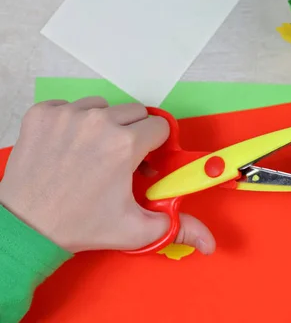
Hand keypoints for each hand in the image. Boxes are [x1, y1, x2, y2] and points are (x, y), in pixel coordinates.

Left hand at [0, 97, 215, 254]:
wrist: (25, 226)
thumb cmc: (79, 225)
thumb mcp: (136, 229)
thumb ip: (178, 228)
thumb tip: (209, 242)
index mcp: (125, 144)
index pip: (159, 126)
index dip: (156, 145)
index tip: (145, 159)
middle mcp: (98, 122)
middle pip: (134, 112)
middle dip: (134, 133)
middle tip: (121, 159)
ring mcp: (67, 114)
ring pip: (102, 106)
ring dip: (104, 125)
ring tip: (93, 152)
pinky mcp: (43, 114)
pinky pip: (69, 106)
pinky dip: (72, 121)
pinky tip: (68, 146)